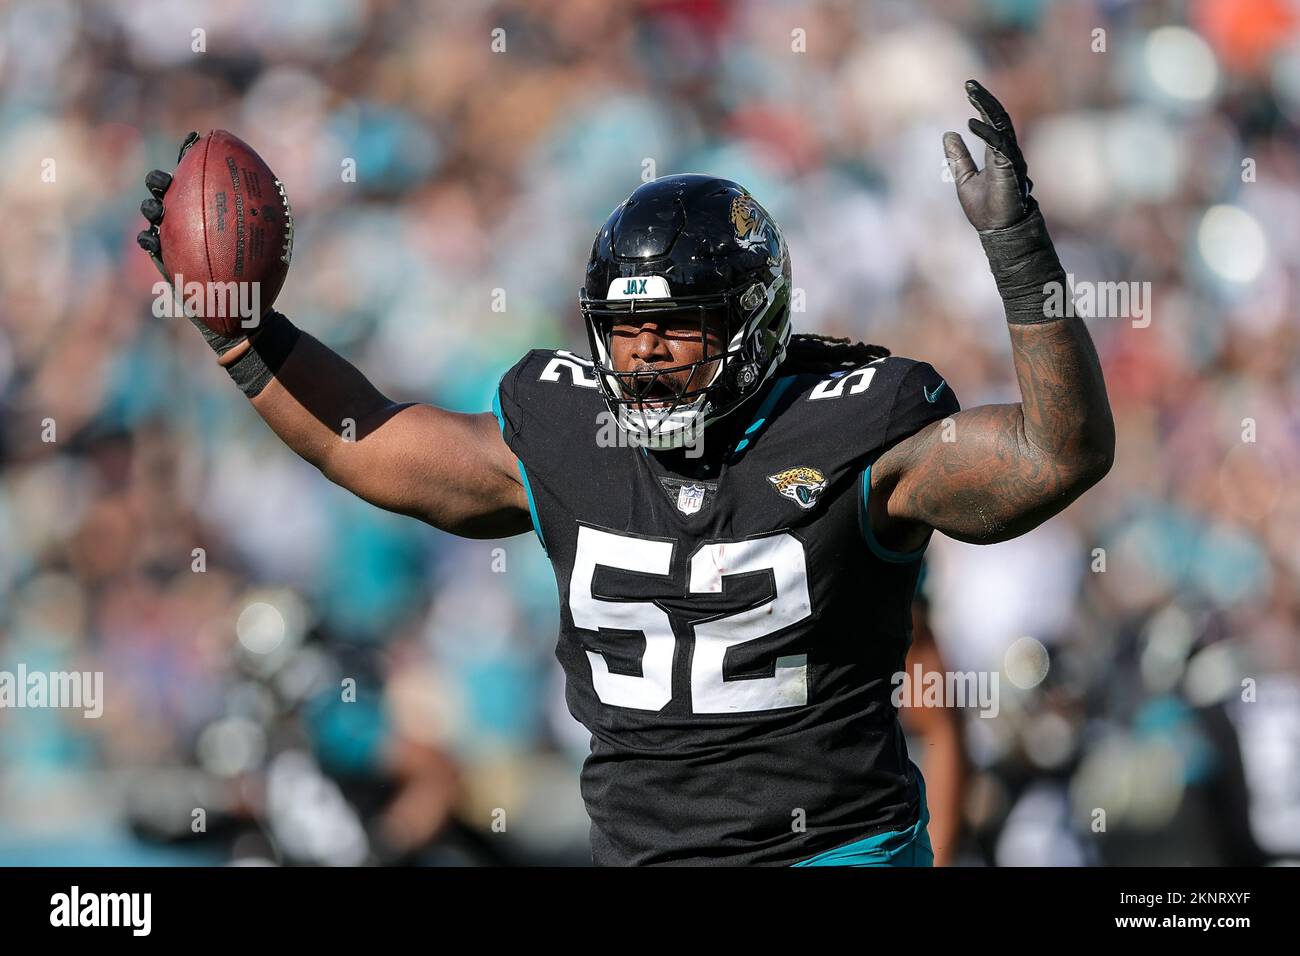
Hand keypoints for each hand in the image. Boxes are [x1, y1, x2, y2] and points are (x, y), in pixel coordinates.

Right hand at [136, 132, 244, 354]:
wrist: (244, 304)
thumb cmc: (256, 269)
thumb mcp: (266, 239)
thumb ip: (265, 213)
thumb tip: (276, 187)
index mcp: (208, 203)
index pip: (196, 174)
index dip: (189, 155)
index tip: (194, 143)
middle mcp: (187, 214)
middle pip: (164, 188)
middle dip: (158, 180)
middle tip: (164, 183)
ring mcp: (172, 235)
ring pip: (152, 213)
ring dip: (150, 208)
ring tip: (157, 212)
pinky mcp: (163, 257)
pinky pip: (150, 245)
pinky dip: (148, 240)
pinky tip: (152, 240)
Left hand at [943, 80, 1034, 231]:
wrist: (999, 231)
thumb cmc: (986, 209)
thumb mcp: (964, 178)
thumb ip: (958, 157)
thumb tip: (949, 134)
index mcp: (997, 152)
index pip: (992, 120)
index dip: (982, 103)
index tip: (969, 88)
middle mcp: (1006, 151)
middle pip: (998, 116)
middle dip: (984, 98)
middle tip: (969, 83)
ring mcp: (1011, 158)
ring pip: (1002, 124)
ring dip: (987, 107)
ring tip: (972, 92)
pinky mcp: (1010, 168)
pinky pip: (999, 145)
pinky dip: (986, 133)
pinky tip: (971, 124)